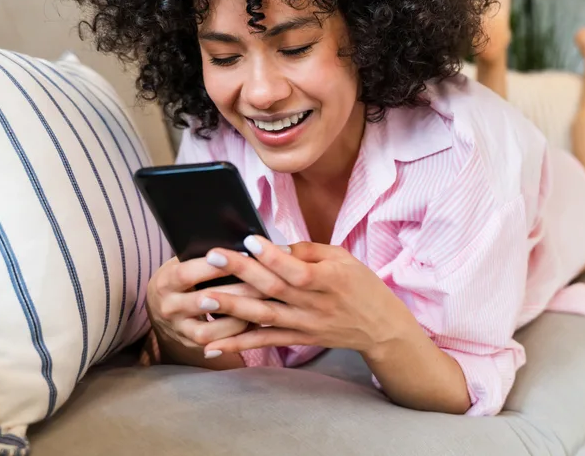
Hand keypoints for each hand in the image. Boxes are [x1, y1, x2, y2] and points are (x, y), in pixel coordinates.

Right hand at [145, 254, 264, 365]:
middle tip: (268, 283)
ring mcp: (179, 328)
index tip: (245, 256)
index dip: (217, 267)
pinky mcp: (189, 343)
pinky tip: (254, 321)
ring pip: (210, 330)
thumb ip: (209, 255)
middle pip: (205, 301)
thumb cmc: (182, 275)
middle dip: (239, 291)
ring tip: (264, 305)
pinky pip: (215, 344)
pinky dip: (235, 334)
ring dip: (239, 318)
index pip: (188, 273)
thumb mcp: (184, 260)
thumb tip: (248, 245)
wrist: (160, 305)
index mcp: (166, 280)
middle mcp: (169, 307)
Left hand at [199, 236, 418, 359]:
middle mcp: (316, 304)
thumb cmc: (360, 285)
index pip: (297, 268)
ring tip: (204, 298)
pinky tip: (212, 345)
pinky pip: (265, 342)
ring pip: (264, 316)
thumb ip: (308, 251)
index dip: (273, 255)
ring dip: (233, 307)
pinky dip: (238, 345)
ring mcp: (306, 324)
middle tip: (212, 257)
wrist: (380, 326)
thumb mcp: (342, 258)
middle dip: (242, 272)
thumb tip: (272, 246)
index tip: (248, 240)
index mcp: (330, 279)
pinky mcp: (298, 339)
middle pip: (275, 288)